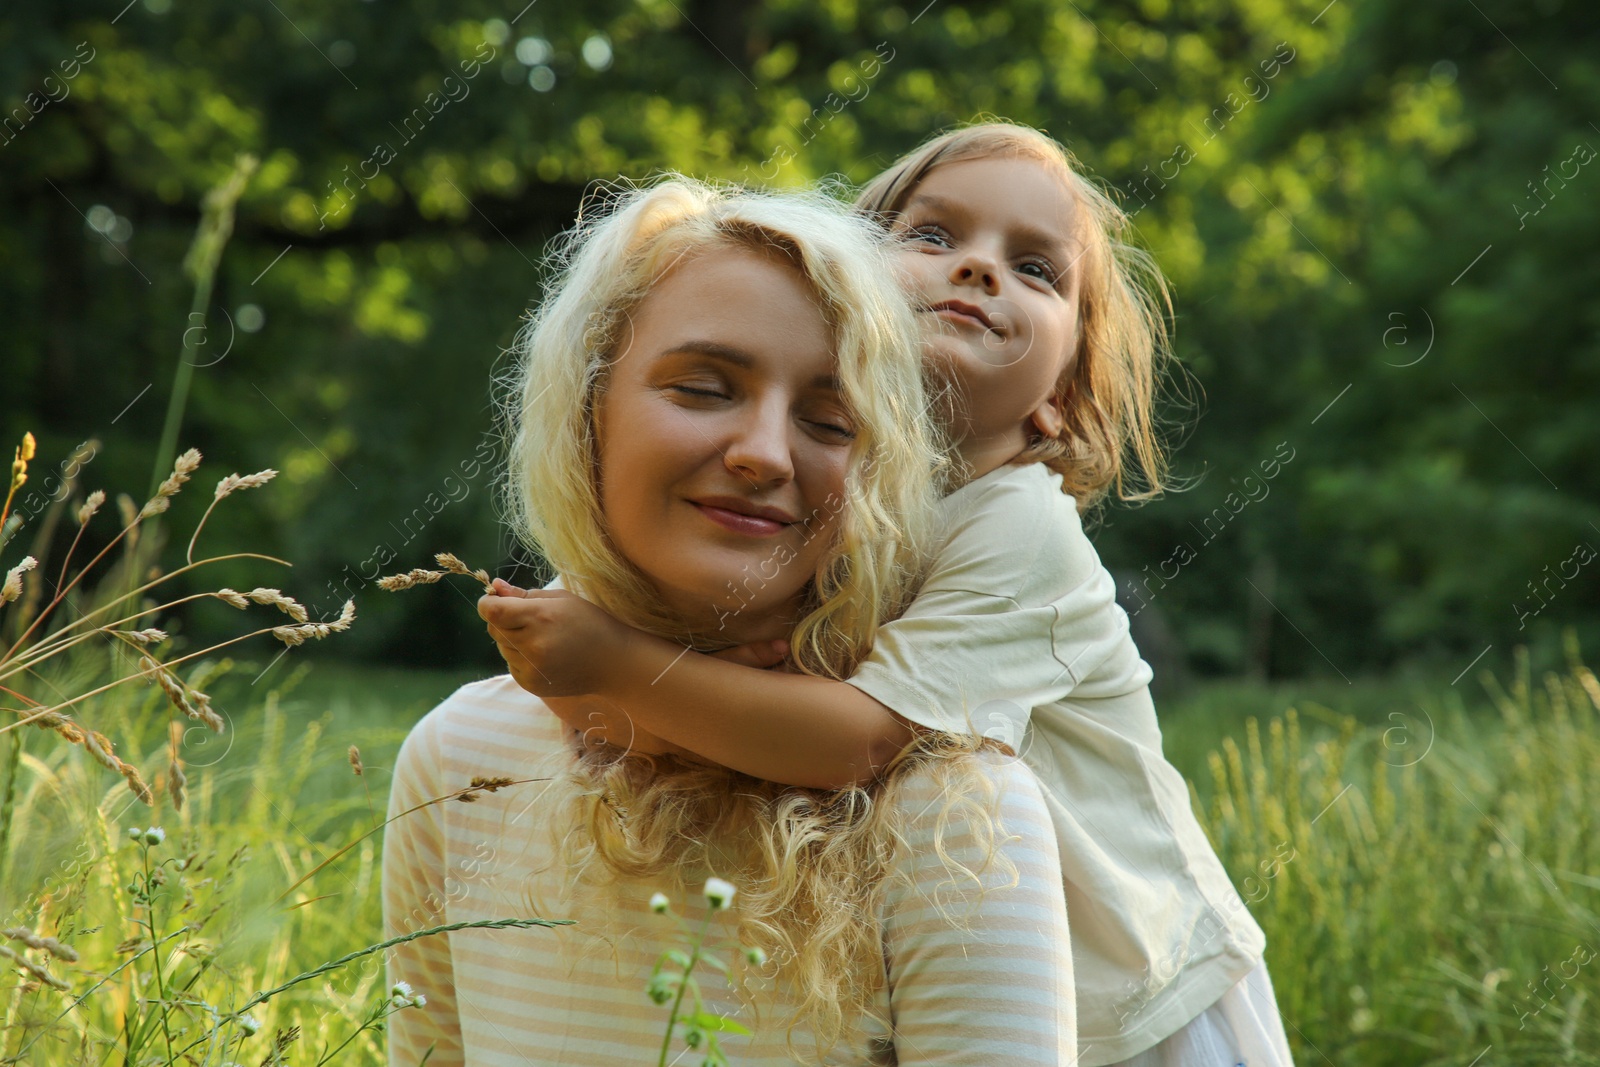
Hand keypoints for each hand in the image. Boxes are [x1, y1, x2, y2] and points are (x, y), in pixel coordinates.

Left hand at [478, 578, 640, 698]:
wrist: (613, 663)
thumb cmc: (589, 623)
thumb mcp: (561, 599)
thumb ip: (523, 594)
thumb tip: (494, 587)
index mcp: (540, 617)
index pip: (492, 611)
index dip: (488, 603)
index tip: (496, 600)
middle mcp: (533, 645)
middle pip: (494, 628)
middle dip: (503, 620)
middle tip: (530, 618)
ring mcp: (531, 668)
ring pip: (501, 647)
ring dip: (513, 639)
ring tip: (543, 638)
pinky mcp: (531, 684)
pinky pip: (511, 664)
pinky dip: (520, 657)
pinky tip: (545, 654)